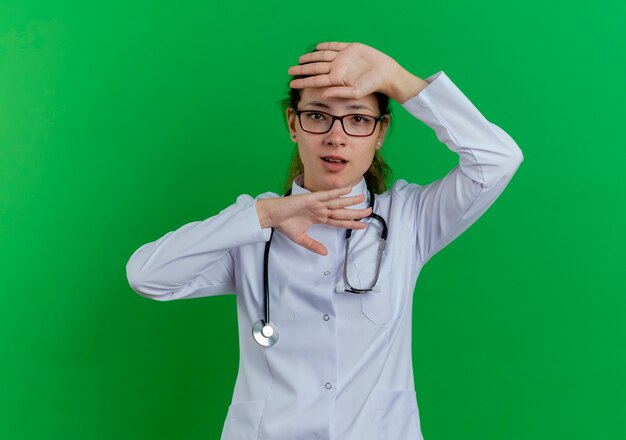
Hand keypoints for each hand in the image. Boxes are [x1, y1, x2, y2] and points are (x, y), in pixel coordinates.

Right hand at [256, 186, 371, 255]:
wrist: (273, 216)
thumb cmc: (284, 224)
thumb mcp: (301, 238)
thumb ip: (313, 245)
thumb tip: (325, 253)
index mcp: (319, 218)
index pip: (339, 222)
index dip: (351, 224)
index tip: (362, 225)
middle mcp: (320, 210)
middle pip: (342, 212)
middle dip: (356, 212)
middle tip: (369, 211)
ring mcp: (317, 203)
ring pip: (337, 203)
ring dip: (350, 201)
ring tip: (363, 199)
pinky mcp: (311, 198)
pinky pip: (327, 195)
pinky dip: (337, 192)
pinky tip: (348, 189)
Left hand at [287, 42, 428, 103]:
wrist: (385, 73)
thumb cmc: (372, 86)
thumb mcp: (355, 92)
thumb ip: (339, 92)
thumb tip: (323, 94)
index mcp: (336, 80)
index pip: (315, 80)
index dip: (303, 81)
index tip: (291, 83)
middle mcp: (337, 69)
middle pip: (315, 68)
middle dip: (302, 70)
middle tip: (289, 71)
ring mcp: (342, 58)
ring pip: (322, 56)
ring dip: (310, 57)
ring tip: (300, 60)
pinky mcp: (350, 49)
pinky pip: (334, 46)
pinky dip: (325, 46)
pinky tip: (316, 48)